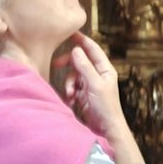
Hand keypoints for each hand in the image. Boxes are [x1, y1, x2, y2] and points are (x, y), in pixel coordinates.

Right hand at [55, 34, 141, 163]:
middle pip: (79, 61)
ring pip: (73, 76)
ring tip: (70, 96)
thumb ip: (85, 67)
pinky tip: (70, 102)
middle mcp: (98, 75)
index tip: (69, 32)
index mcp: (105, 69)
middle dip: (68, 65)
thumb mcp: (95, 85)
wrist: (106, 130)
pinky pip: (72, 88)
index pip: (92, 49)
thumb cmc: (106, 108)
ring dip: (69, 84)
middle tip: (56, 65)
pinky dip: (69, 93)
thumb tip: (76, 50)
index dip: (81, 40)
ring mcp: (90, 85)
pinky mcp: (84, 95)